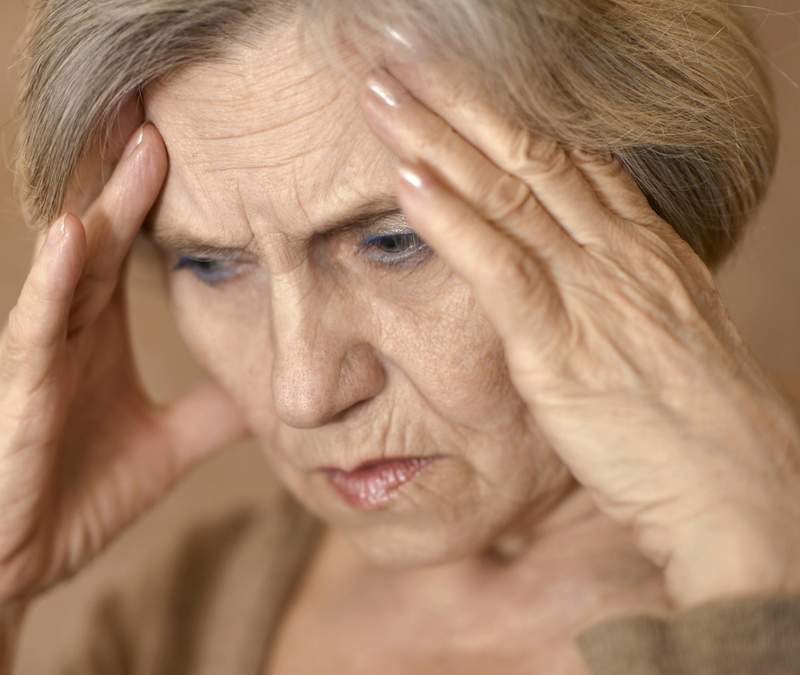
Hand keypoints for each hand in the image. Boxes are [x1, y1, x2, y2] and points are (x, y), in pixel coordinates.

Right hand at [0, 116, 246, 673]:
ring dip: (101, 203)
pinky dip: (49, 279)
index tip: (197, 137)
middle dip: (134, 172)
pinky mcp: (12, 392)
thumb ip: (208, 413)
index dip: (159, 194)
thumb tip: (269, 388)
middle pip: (102, 235)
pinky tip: (67, 233)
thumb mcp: (160, 450)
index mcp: (94, 335)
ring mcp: (32, 354)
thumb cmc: (62, 498)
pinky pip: (31, 325)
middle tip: (166, 103)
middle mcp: (62, 329)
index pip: (129, 249)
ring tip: (136, 140)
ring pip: (68, 264)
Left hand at [360, 65, 799, 607]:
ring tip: (381, 99)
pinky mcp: (562, 344)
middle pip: (527, 155)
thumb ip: (615, 292)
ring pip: (505, 194)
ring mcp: (591, 291)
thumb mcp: (661, 334)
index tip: (449, 79)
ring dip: (435, 141)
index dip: (502, 112)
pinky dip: (449, 220)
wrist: (739, 484)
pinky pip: (499, 266)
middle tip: (397, 64)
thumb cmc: (693, 422)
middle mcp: (616, 252)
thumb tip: (573, 273)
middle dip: (456, 104)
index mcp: (640, 246)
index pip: (566, 156)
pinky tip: (407, 182)